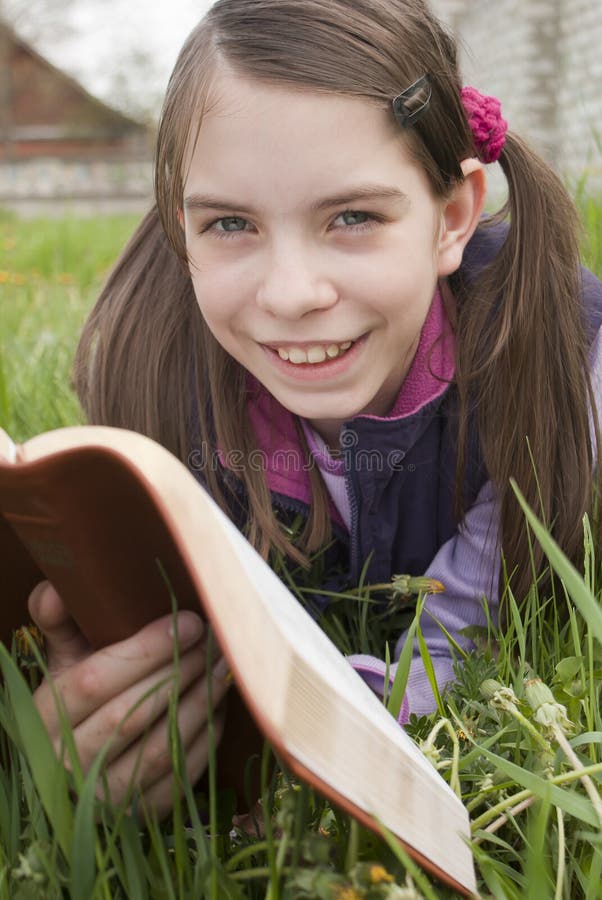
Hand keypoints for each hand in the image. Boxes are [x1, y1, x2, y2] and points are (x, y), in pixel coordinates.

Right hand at [27, 581, 228, 818]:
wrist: (72, 770)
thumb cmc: (74, 702)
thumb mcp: (61, 663)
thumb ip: (61, 625)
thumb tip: (57, 589)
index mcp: (43, 720)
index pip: (95, 682)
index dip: (146, 650)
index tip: (188, 622)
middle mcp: (66, 766)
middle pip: (132, 714)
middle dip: (181, 671)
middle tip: (215, 639)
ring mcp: (102, 798)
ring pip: (160, 748)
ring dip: (200, 702)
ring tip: (224, 665)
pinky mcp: (137, 818)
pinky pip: (179, 778)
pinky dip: (206, 739)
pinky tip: (220, 704)